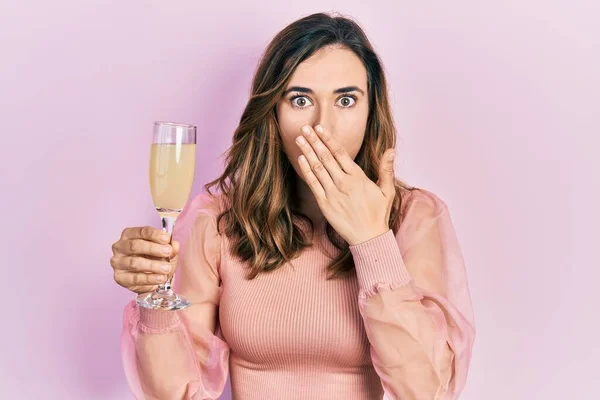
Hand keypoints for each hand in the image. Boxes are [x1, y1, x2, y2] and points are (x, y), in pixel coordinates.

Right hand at [110, 226, 179, 293]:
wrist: (151, 278)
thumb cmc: (155, 259)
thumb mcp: (166, 251)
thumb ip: (170, 247)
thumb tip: (174, 245)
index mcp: (130, 234)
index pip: (141, 231)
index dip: (155, 234)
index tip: (167, 239)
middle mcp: (120, 246)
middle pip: (135, 245)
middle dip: (153, 248)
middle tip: (168, 252)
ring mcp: (118, 262)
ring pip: (134, 262)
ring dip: (153, 265)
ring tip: (167, 268)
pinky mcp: (120, 277)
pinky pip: (135, 278)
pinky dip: (150, 278)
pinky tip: (161, 278)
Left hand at [295, 124, 395, 245]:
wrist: (368, 237)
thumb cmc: (378, 214)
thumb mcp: (387, 190)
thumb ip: (386, 169)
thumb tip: (390, 150)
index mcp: (358, 177)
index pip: (340, 153)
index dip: (328, 139)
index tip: (320, 128)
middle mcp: (343, 182)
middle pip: (326, 157)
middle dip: (314, 141)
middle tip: (305, 127)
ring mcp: (332, 193)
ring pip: (317, 167)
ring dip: (307, 151)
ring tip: (299, 138)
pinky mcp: (324, 203)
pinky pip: (313, 183)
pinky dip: (306, 170)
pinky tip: (301, 159)